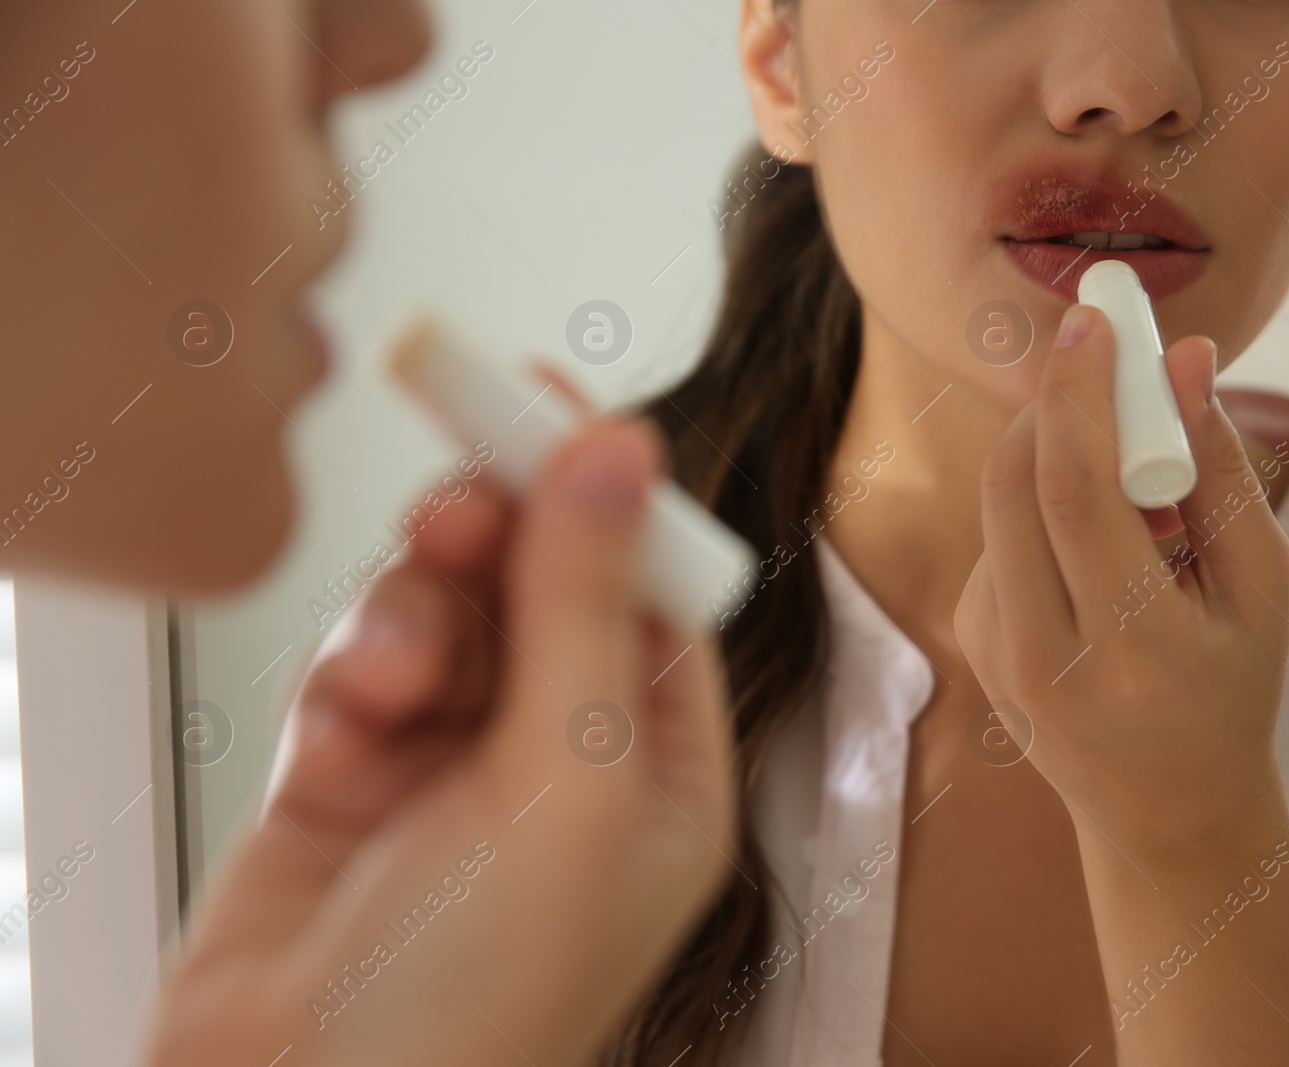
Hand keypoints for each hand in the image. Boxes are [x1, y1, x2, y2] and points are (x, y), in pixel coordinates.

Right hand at [140, 416, 736, 1066]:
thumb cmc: (472, 1005)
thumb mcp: (565, 783)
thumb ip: (587, 604)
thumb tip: (622, 453)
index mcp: (661, 773)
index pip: (655, 591)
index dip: (607, 496)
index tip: (552, 405)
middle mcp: (569, 762)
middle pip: (542, 583)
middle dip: (496, 542)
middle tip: (458, 509)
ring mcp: (457, 763)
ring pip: (442, 608)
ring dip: (410, 623)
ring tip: (391, 682)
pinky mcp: (356, 768)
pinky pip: (359, 662)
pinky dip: (347, 681)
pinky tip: (342, 736)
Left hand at [953, 301, 1288, 856]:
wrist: (1163, 808)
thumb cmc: (1232, 688)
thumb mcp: (1261, 586)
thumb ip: (1222, 469)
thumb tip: (1187, 359)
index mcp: (1130, 646)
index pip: (1074, 492)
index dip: (1076, 394)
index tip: (1093, 320)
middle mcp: (1043, 655)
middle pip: (1014, 483)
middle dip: (1055, 402)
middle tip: (1103, 356)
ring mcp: (994, 653)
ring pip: (1002, 503)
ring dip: (1059, 457)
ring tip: (1137, 495)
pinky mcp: (973, 642)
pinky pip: (999, 535)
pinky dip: (1045, 507)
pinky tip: (1100, 548)